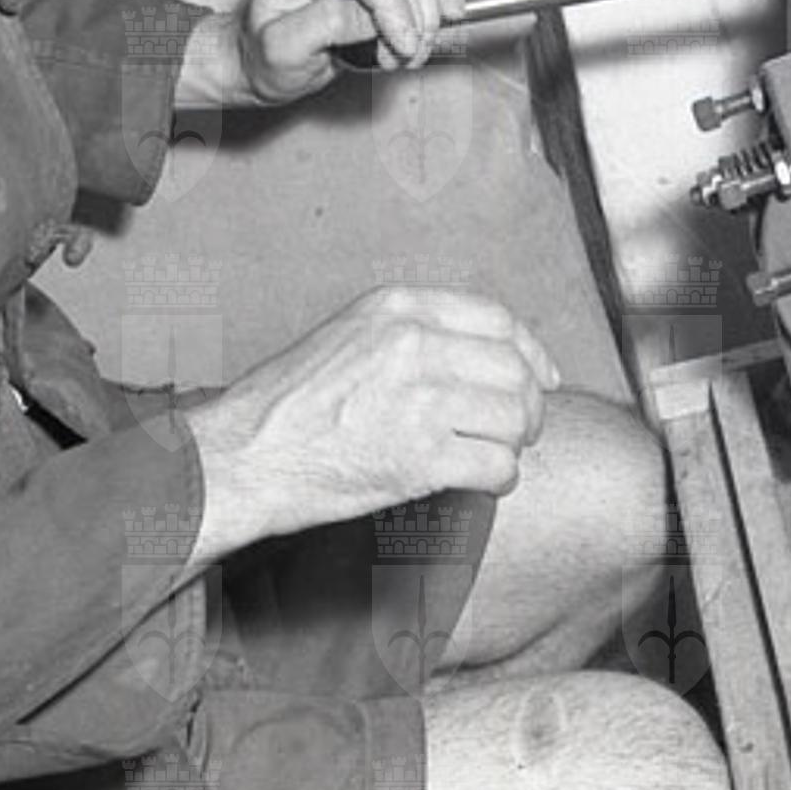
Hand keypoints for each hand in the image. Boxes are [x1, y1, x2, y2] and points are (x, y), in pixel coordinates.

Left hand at [176, 0, 465, 107]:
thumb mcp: (283, 49)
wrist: (261, 58)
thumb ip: (325, 26)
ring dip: (425, 14)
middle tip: (405, 57)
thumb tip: (371, 17)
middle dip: (413, 17)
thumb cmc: (263, 54)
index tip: (403, 45)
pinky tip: (447, 12)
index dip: (394, 7)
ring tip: (407, 51)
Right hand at [182, 288, 559, 559]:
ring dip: (514, 444)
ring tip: (495, 455)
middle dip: (528, 406)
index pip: (499, 321)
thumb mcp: (350, 333)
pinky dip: (501, 478)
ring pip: (514, 419)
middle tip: (520, 429)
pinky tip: (484, 481)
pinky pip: (497, 466)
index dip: (532, 353)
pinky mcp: (420, 458)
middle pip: (514, 371)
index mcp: (399, 308)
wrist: (247, 454)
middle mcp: (416, 345)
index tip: (543, 377)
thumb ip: (412, 332)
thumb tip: (481, 355)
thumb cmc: (291, 401)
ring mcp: (421, 401)